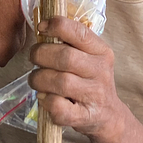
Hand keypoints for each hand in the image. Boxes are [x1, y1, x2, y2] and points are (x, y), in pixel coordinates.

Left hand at [28, 16, 123, 139]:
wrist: (108, 115)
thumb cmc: (90, 81)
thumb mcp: (90, 58)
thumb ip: (71, 44)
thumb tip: (42, 27)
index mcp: (102, 51)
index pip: (80, 32)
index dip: (57, 26)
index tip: (41, 27)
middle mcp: (101, 71)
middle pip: (65, 57)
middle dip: (41, 55)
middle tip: (34, 58)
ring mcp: (94, 95)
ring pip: (60, 82)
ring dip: (39, 79)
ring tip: (36, 80)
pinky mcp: (85, 116)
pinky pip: (58, 108)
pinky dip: (46, 102)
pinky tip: (45, 98)